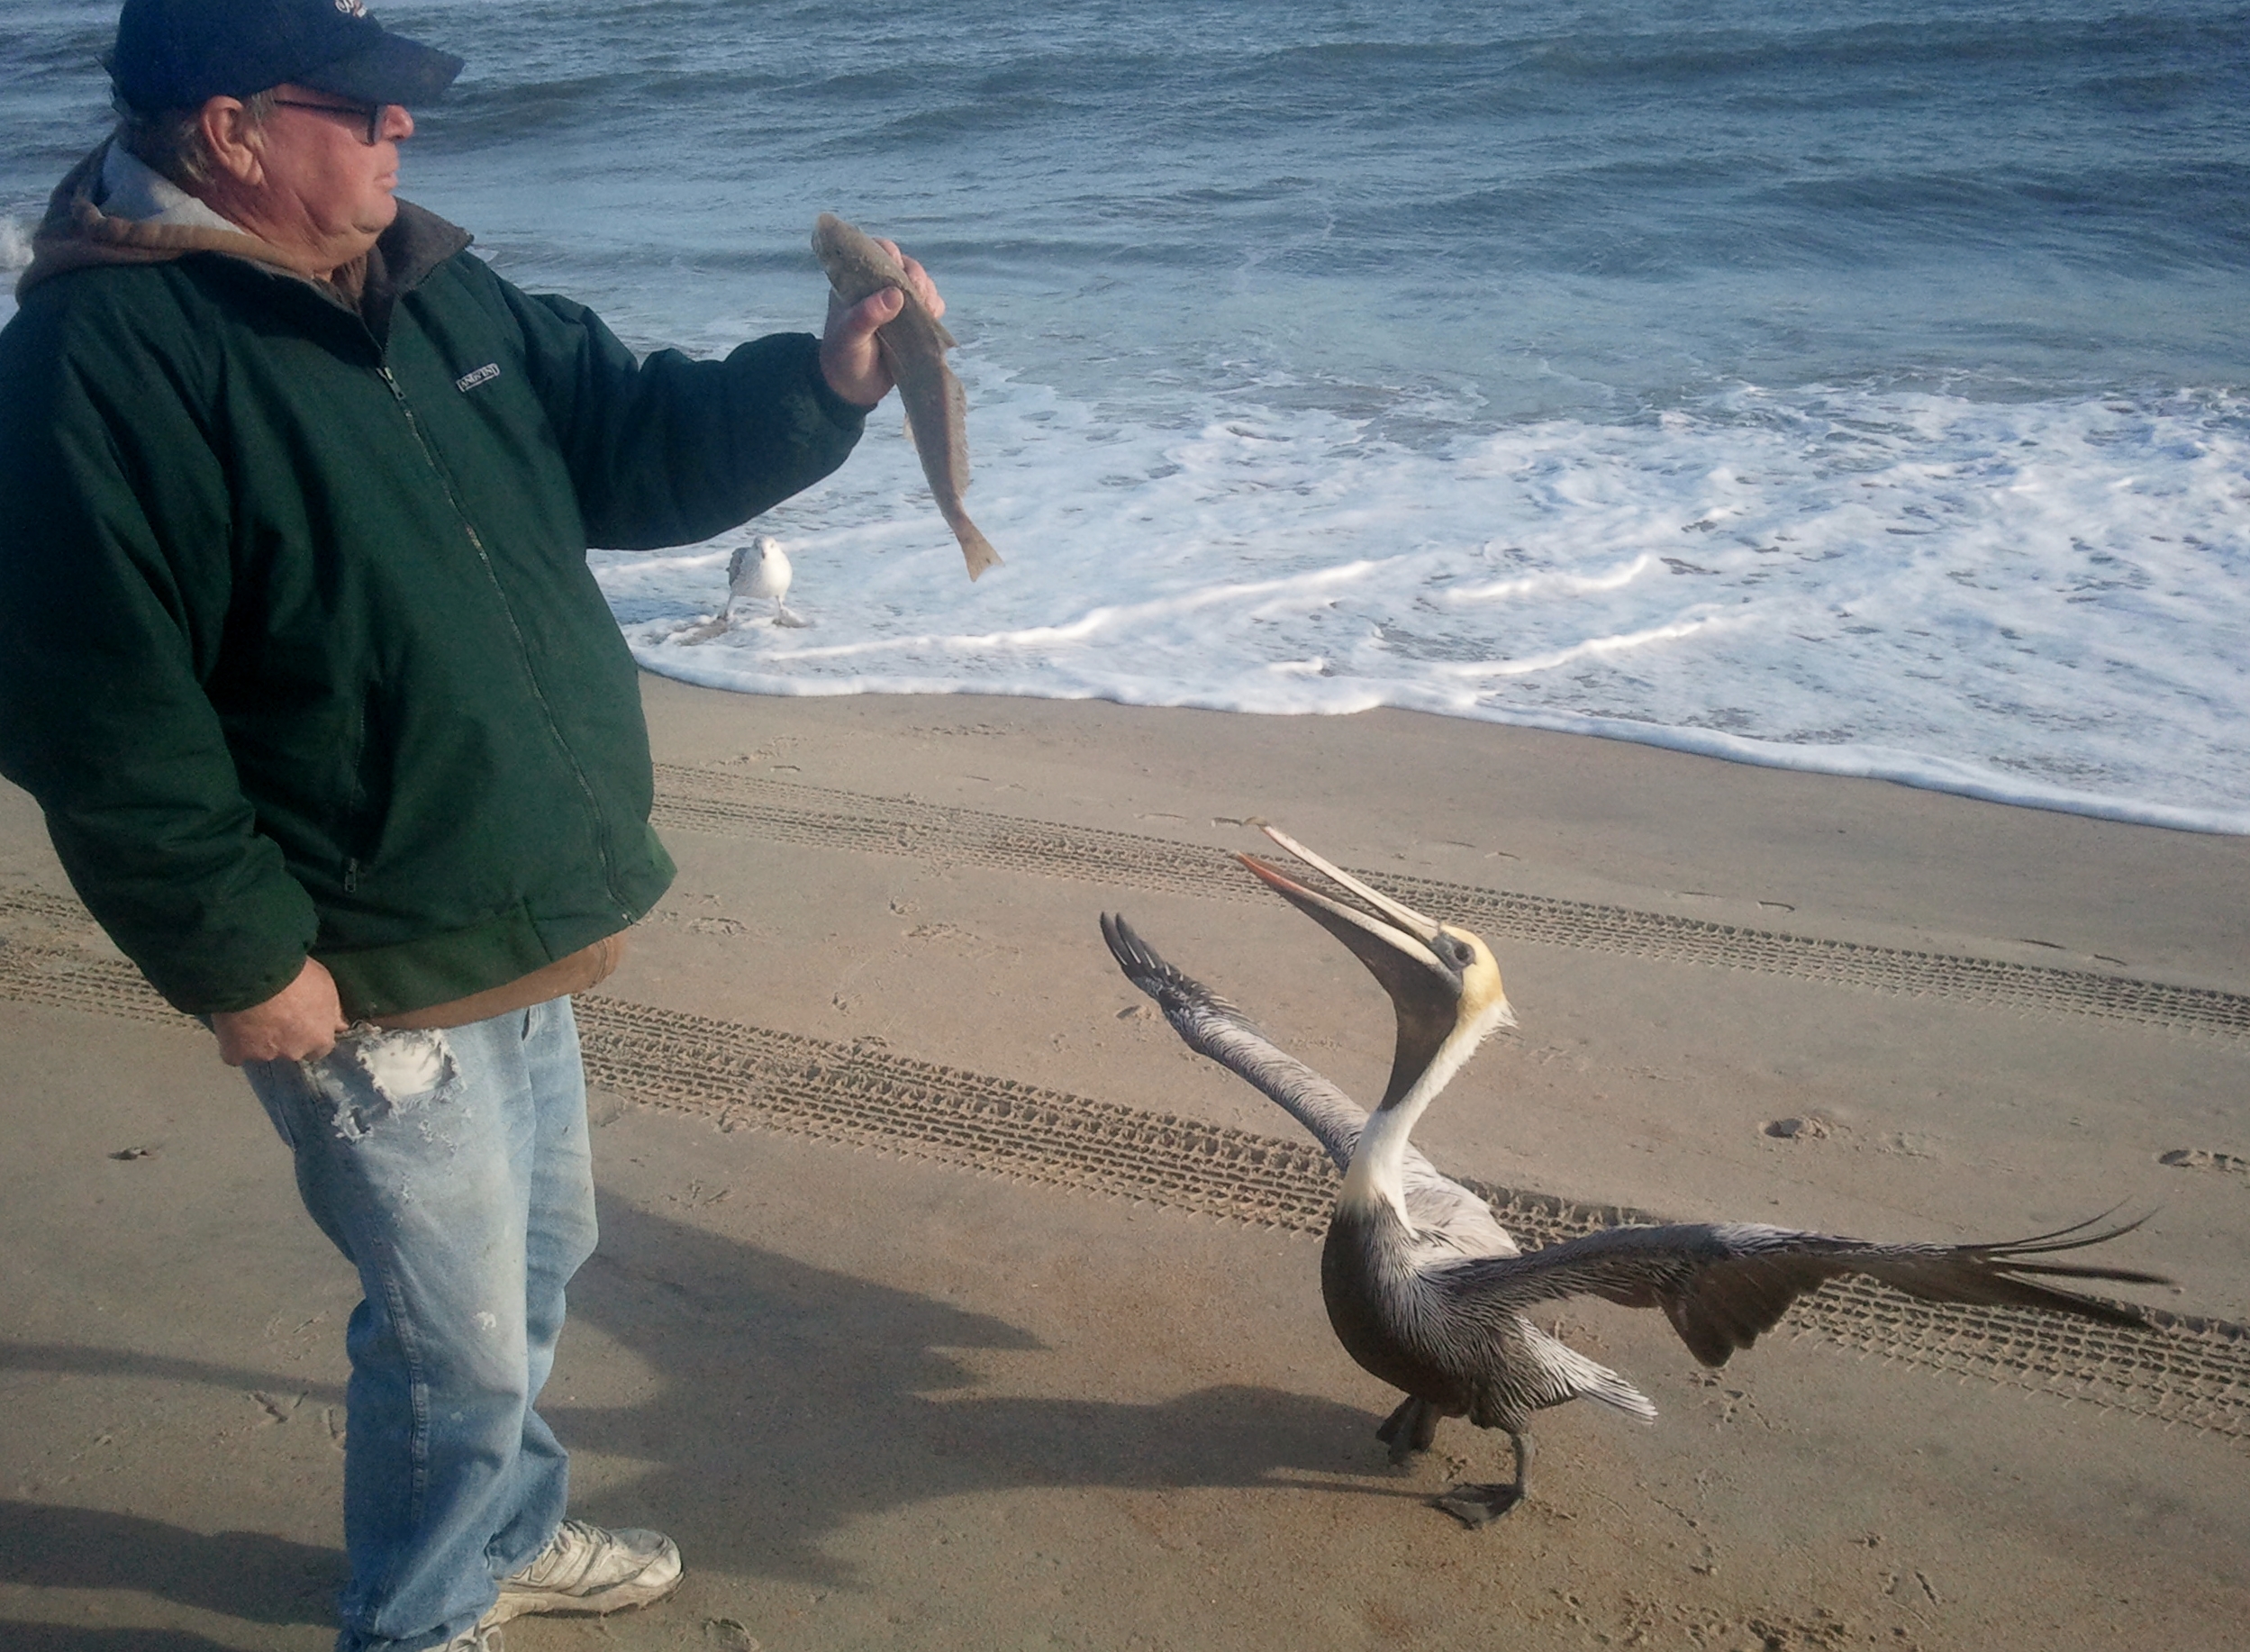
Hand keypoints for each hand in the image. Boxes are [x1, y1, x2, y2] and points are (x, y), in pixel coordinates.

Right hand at [211, 956, 348, 1065]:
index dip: (310, 1035)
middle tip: (275, 1014)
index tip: (302, 1023)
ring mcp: (264, 1055)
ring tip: (252, 1015)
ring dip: (260, 1039)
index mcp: (320, 1039)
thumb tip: (341, 1026)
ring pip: (263, 1052)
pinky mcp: (236, 1053)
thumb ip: (333, 1011)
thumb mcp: (326, 986)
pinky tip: (233, 1026)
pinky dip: (235, 1043)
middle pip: (292, 1050)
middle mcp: (294, 1052)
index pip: (320, 1048)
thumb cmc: (296, 974)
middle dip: (286, 1038)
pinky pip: (235, 1053)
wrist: (255, 972)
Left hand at [819, 239, 946, 407]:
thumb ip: (867, 315)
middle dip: (916, 275)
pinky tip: (933, 318)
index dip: (890, 254)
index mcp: (857, 283)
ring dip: (928, 291)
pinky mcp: (914, 321)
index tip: (898, 269)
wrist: (853, 389)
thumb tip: (895, 294)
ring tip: (927, 310)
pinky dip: (936, 308)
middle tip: (918, 293)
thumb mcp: (849, 337)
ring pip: (921, 284)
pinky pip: (932, 305)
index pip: (875, 252)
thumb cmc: (844, 358)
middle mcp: (880, 288)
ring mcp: (898, 304)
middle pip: (905, 265)